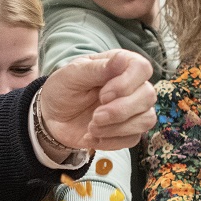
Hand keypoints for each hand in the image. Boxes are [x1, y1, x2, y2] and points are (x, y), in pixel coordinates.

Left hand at [37, 51, 155, 152]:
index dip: (126, 84)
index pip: (142, 68)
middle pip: (148, 96)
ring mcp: (133, 110)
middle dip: (120, 110)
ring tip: (91, 127)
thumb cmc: (63, 89)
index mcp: (120, 66)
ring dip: (116, 128)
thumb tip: (123, 59)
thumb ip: (98, 68)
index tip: (102, 95)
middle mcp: (132, 86)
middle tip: (95, 116)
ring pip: (146, 119)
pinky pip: (133, 139)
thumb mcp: (72, 75)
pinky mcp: (127, 131)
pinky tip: (92, 137)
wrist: (52, 118)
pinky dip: (110, 141)